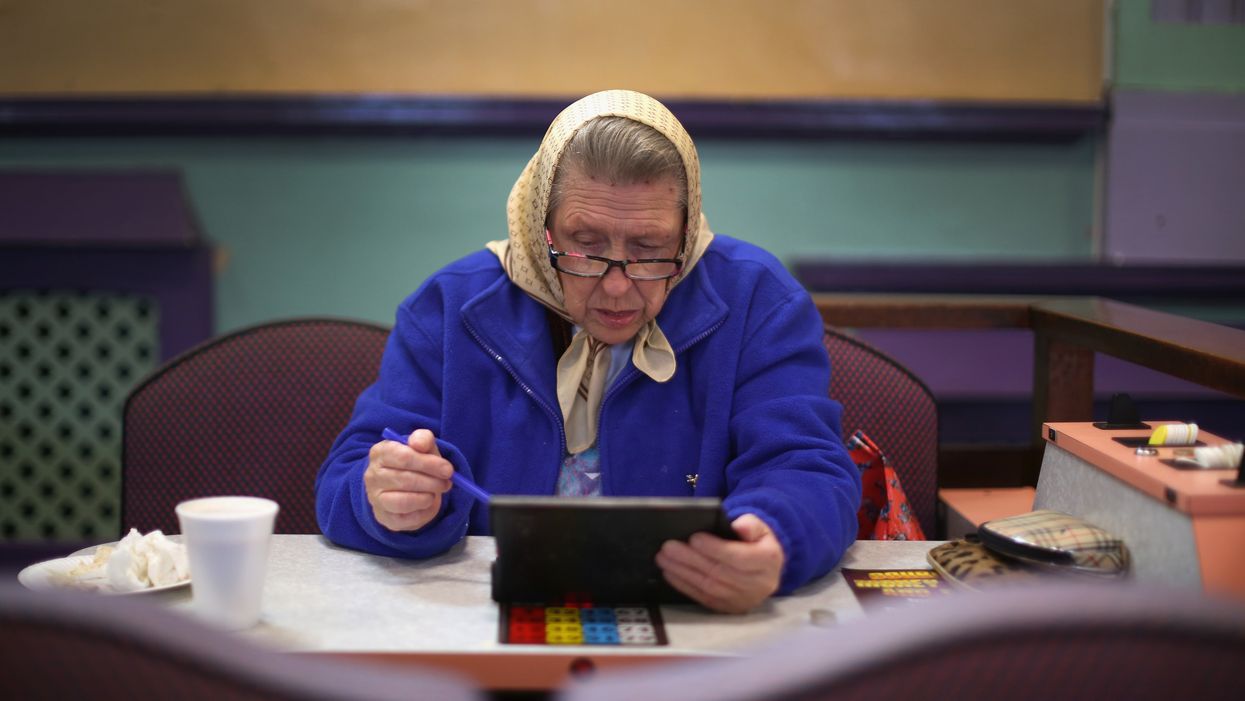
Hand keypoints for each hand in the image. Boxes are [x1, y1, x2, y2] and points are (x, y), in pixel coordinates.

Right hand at [364, 429, 452, 531]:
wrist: (402, 486)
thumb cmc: (414, 462)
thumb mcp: (421, 446)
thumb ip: (423, 439)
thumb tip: (420, 444)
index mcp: (380, 452)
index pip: (403, 457)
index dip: (429, 464)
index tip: (448, 469)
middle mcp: (373, 475)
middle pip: (405, 479)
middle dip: (432, 482)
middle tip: (447, 483)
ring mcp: (376, 498)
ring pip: (404, 501)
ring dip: (427, 497)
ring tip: (436, 492)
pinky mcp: (384, 517)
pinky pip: (406, 519)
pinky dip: (423, 513)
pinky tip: (428, 504)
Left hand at [655, 513, 784, 613]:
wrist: (765, 568)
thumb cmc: (756, 542)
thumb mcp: (761, 527)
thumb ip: (751, 525)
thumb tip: (739, 527)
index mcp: (769, 561)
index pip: (739, 558)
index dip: (715, 549)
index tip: (694, 538)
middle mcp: (759, 585)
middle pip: (719, 573)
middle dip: (691, 559)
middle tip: (669, 547)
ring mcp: (744, 600)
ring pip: (709, 587)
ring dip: (683, 572)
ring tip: (664, 559)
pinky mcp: (730, 608)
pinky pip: (704, 598)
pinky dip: (685, 586)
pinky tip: (670, 573)